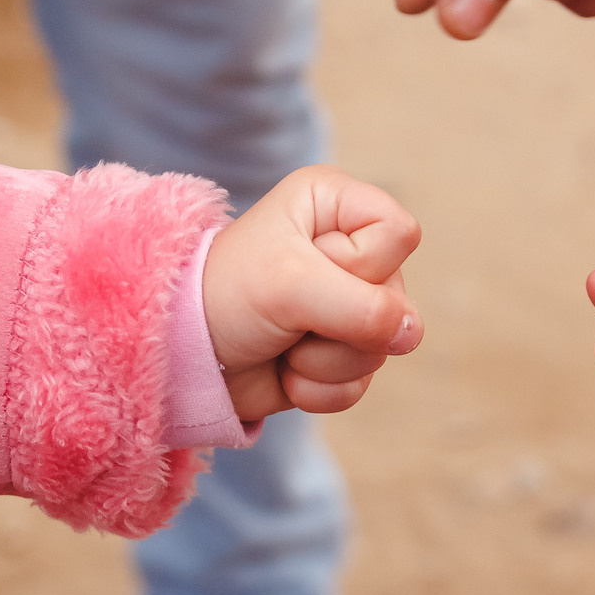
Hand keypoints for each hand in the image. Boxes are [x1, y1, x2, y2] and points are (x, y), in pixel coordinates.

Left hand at [205, 167, 423, 422]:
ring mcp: (348, 305)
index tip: (307, 264)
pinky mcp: (338, 353)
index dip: (361, 263)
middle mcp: (349, 249)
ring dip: (324, 359)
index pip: (401, 235)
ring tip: (282, 340)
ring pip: (381, 349)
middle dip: (340, 321)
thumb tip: (412, 335)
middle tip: (287, 311)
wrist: (182, 355)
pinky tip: (285, 370)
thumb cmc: (227, 295)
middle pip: (398, 300)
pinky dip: (319, 388)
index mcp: (337, 205)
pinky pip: (362, 384)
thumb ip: (364, 307)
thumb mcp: (292, 285)